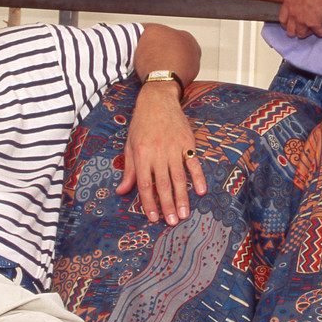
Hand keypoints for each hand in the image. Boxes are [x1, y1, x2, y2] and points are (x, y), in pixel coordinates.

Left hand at [114, 81, 206, 224]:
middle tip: (172, 222)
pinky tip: (200, 191)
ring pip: (179, 177)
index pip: (145, 184)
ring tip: (184, 214)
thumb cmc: (141, 123)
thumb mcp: (130, 145)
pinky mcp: (187, 142)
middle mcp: (157, 151)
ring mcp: (174, 147)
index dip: (149, 203)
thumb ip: (129, 170)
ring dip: (182, 197)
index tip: (153, 217)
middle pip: (163, 184)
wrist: (157, 99)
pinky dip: (197, 177)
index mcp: (141, 153)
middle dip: (167, 205)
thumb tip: (121, 191)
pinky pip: (193, 163)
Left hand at [278, 0, 321, 38]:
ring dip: (310, 32)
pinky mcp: (314, 25)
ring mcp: (302, 20)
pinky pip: (319, 33)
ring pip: (302, 34)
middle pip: (290, 30)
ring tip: (317, 29)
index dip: (287, 23)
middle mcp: (292, 13)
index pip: (282, 19)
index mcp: (288, 2)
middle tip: (305, 29)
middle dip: (296, 31)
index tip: (293, 23)